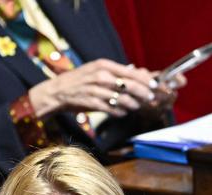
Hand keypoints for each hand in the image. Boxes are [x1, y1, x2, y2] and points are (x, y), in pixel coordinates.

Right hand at [27, 59, 178, 119]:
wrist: (57, 91)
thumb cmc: (80, 81)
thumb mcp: (96, 70)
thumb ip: (116, 71)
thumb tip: (137, 70)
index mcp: (104, 65)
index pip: (130, 72)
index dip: (145, 80)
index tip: (154, 85)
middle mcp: (100, 76)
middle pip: (129, 86)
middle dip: (143, 93)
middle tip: (150, 98)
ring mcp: (95, 90)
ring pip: (122, 99)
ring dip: (132, 104)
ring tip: (136, 106)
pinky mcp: (91, 103)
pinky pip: (111, 109)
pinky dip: (119, 112)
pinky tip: (123, 113)